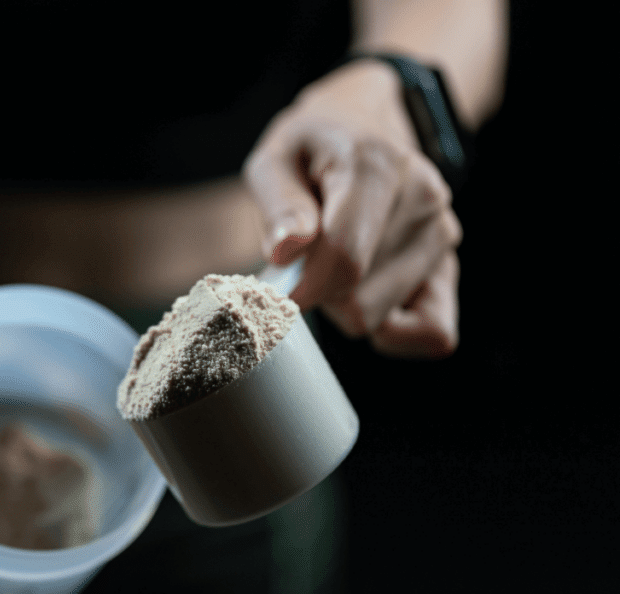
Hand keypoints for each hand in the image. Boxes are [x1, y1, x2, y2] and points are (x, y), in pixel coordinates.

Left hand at [244, 60, 462, 357]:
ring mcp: (442, 234)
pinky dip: (392, 329)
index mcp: (376, 166)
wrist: (365, 127)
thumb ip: (279, 206)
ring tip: (338, 258)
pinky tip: (366, 294)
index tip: (279, 287)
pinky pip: (433, 333)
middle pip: (358, 301)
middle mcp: (423, 199)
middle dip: (320, 292)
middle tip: (309, 257)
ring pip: (378, 317)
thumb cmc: (312, 150)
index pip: (345, 260)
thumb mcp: (276, 160)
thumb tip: (286, 252)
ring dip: (346, 302)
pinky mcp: (450, 265)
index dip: (302, 288)